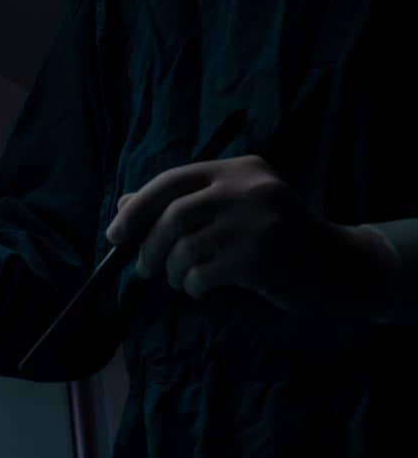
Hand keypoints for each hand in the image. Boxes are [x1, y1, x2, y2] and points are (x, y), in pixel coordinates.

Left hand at [107, 155, 399, 315]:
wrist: (342, 268)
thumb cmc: (277, 241)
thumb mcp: (234, 212)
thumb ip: (184, 205)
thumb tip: (122, 206)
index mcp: (240, 168)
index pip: (172, 180)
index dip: (137, 209)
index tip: (115, 235)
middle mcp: (250, 186)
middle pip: (173, 215)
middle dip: (148, 247)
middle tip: (144, 269)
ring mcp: (259, 218)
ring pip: (185, 247)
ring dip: (173, 271)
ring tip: (181, 281)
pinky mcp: (263, 254)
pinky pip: (203, 273)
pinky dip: (192, 286)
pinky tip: (201, 289)